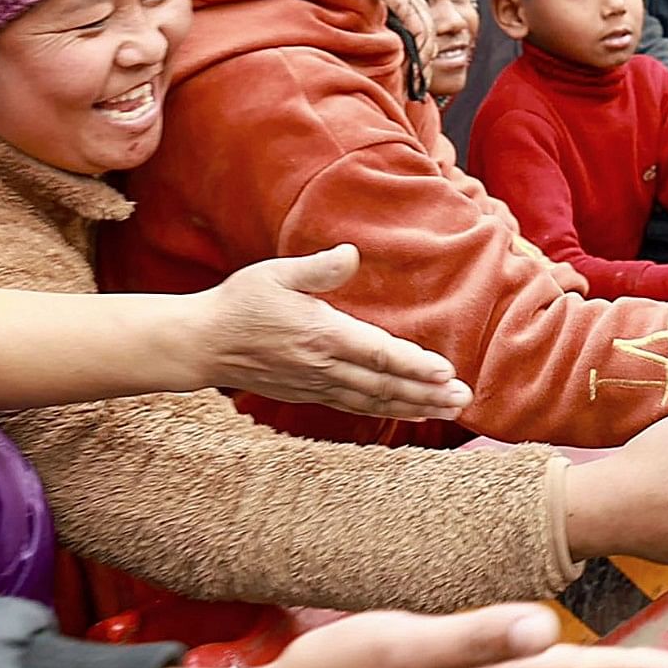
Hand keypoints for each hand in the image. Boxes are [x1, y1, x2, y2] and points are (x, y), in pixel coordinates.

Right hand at [198, 246, 469, 419]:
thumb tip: (352, 254)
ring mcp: (317, 385)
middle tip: (463, 399)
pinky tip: (409, 413)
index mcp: (321, 335)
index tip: (446, 372)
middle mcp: (324, 367)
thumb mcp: (276, 274)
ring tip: (449, 411)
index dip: (414, 365)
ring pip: (375, 402)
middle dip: (428, 394)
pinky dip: (386, 412)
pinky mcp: (310, 394)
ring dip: (414, 408)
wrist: (203, 344)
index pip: (378, 354)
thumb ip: (317, 268)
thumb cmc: (240, 303)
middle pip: (385, 385)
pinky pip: (356, 407)